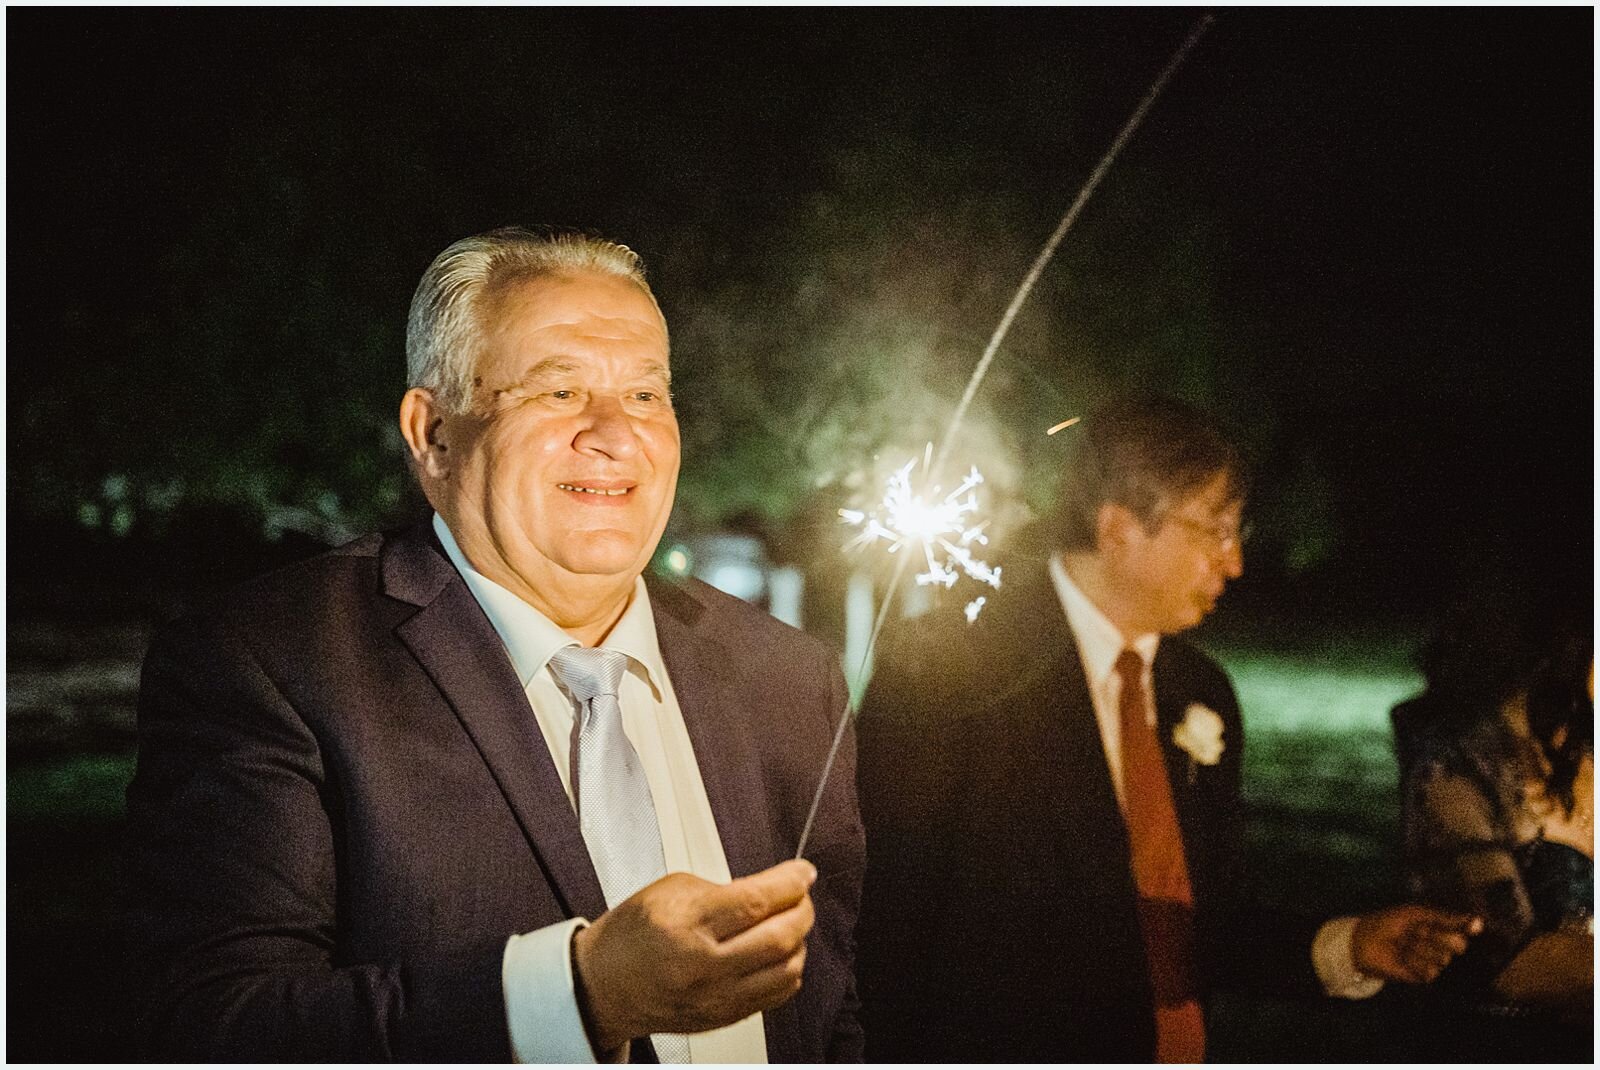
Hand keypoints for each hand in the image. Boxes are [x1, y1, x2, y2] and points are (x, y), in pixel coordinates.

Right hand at [571, 859, 816, 1052]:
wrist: (605, 984)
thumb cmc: (633, 935)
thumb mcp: (670, 890)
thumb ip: (723, 888)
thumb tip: (771, 888)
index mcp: (685, 924)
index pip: (755, 902)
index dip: (790, 883)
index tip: (803, 872)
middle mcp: (702, 965)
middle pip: (779, 937)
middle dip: (802, 909)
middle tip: (801, 894)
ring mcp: (715, 997)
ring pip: (786, 970)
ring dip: (799, 940)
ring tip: (790, 922)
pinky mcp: (723, 1017)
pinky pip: (776, 995)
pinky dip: (789, 969)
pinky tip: (779, 953)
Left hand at [1351, 904, 1482, 982]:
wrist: (1363, 942)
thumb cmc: (1387, 923)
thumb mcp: (1415, 913)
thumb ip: (1443, 917)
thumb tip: (1475, 920)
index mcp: (1437, 925)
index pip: (1462, 928)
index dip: (1469, 927)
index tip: (1476, 926)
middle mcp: (1439, 943)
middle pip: (1457, 944)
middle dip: (1438, 937)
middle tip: (1417, 933)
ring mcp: (1432, 960)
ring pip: (1442, 958)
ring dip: (1421, 950)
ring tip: (1403, 946)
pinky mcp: (1422, 976)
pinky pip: (1430, 972)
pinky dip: (1415, 964)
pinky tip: (1402, 960)